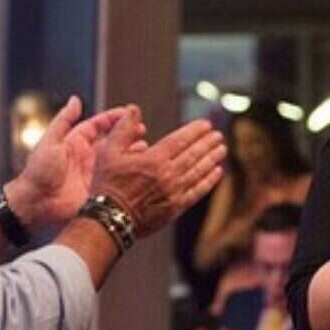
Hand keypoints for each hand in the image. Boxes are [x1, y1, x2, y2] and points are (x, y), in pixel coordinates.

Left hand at [8, 97, 133, 228]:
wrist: (36, 202)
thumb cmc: (38, 171)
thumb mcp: (50, 141)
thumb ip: (64, 120)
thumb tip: (75, 100)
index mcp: (76, 142)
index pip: (98, 125)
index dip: (113, 118)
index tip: (129, 112)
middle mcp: (87, 156)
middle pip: (111, 141)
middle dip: (127, 134)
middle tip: (143, 128)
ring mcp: (94, 172)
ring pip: (117, 159)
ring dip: (131, 152)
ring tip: (146, 147)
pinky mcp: (98, 188)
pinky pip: (116, 179)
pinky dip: (128, 173)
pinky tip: (140, 168)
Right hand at [93, 112, 226, 237]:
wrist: (110, 219)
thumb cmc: (108, 185)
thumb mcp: (108, 152)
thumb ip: (123, 129)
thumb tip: (134, 109)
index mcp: (153, 159)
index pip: (179, 140)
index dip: (194, 131)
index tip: (206, 125)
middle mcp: (167, 175)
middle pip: (193, 155)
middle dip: (207, 143)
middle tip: (218, 136)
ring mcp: (174, 192)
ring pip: (198, 172)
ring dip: (211, 159)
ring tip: (221, 149)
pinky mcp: (176, 207)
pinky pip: (197, 192)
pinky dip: (209, 181)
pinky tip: (217, 172)